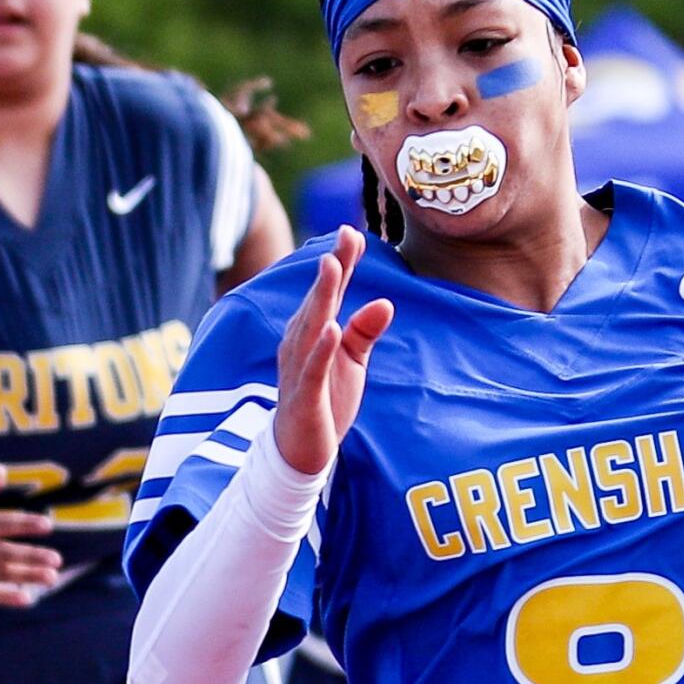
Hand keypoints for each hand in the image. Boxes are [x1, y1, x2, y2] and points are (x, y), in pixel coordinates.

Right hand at [0, 464, 62, 606]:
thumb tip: (1, 470)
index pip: (2, 523)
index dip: (25, 524)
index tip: (47, 524)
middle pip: (4, 554)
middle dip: (31, 557)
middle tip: (57, 559)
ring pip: (0, 574)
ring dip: (27, 577)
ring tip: (52, 577)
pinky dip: (5, 598)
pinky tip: (27, 599)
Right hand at [271, 226, 394, 476]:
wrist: (299, 451)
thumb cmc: (325, 400)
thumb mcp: (352, 362)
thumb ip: (364, 331)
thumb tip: (384, 301)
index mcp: (313, 331)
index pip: (329, 292)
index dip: (341, 262)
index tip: (353, 231)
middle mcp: (300, 342)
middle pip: (319, 300)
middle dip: (332, 268)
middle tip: (345, 235)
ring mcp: (299, 368)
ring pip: (312, 326)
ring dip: (322, 297)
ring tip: (334, 267)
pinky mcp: (304, 396)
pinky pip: (312, 369)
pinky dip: (321, 349)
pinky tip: (332, 329)